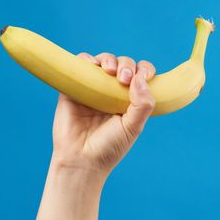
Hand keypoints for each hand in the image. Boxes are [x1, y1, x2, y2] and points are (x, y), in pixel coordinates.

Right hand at [52, 52, 155, 177]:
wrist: (80, 160)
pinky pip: (80, 64)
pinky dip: (86, 58)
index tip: (144, 76)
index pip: (140, 75)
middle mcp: (112, 91)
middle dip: (127, 65)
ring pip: (103, 61)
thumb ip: (142, 105)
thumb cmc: (109, 147)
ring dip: (109, 59)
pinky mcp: (74, 87)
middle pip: (123, 64)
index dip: (144, 70)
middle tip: (124, 78)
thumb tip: (141, 78)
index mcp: (129, 99)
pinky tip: (92, 64)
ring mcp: (93, 88)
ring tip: (110, 70)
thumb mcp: (133, 128)